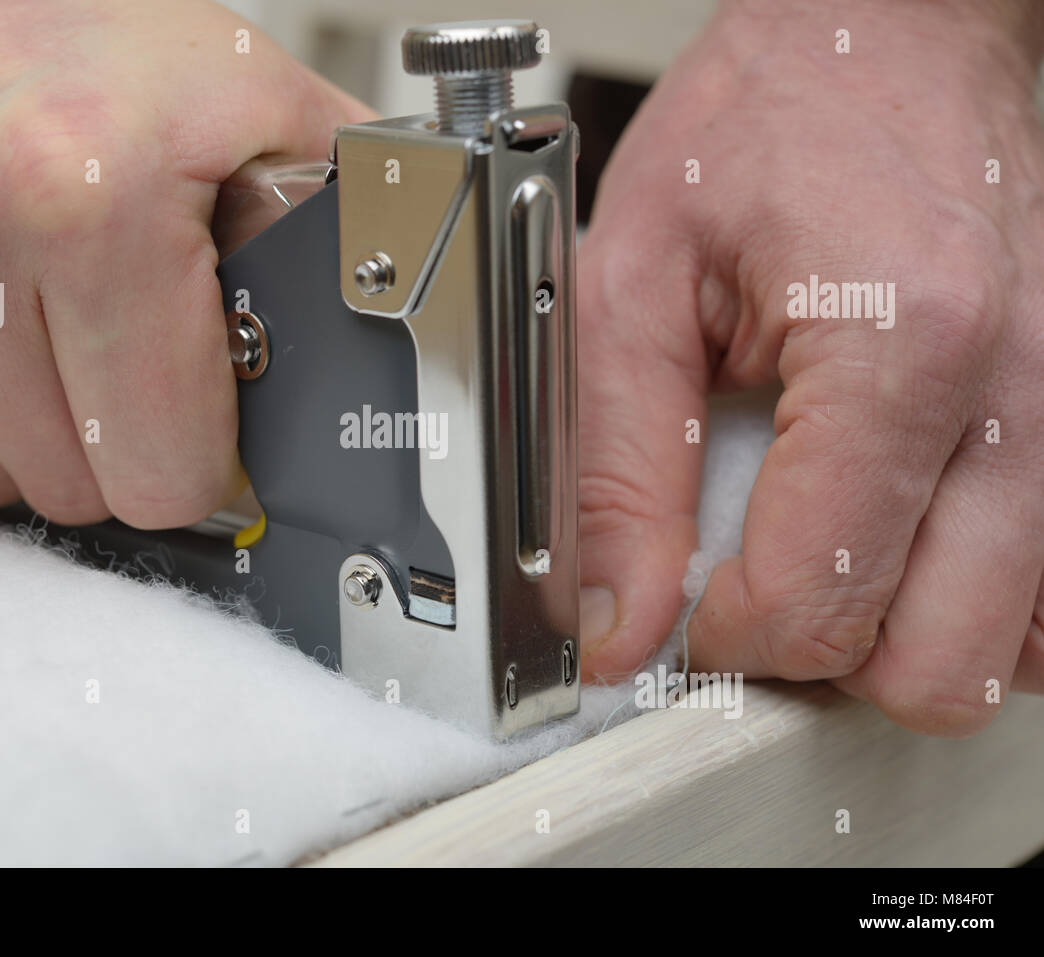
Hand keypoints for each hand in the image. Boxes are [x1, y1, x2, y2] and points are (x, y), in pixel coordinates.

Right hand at [0, 0, 371, 526]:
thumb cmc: (99, 28)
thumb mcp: (261, 110)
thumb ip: (336, 235)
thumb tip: (372, 365)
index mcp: (91, 202)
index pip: (159, 472)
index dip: (194, 456)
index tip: (195, 421)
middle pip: (69, 486)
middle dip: (113, 438)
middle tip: (122, 349)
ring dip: (26, 422)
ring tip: (43, 315)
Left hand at [577, 0, 1043, 733]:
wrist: (881, 37)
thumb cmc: (768, 124)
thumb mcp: (634, 284)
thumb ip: (615, 473)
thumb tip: (618, 624)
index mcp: (904, 343)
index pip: (820, 597)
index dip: (725, 633)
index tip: (687, 604)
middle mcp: (1026, 391)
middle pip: (935, 663)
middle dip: (820, 653)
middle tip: (754, 587)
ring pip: (1008, 651)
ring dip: (899, 636)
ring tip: (824, 549)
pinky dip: (968, 602)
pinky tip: (896, 536)